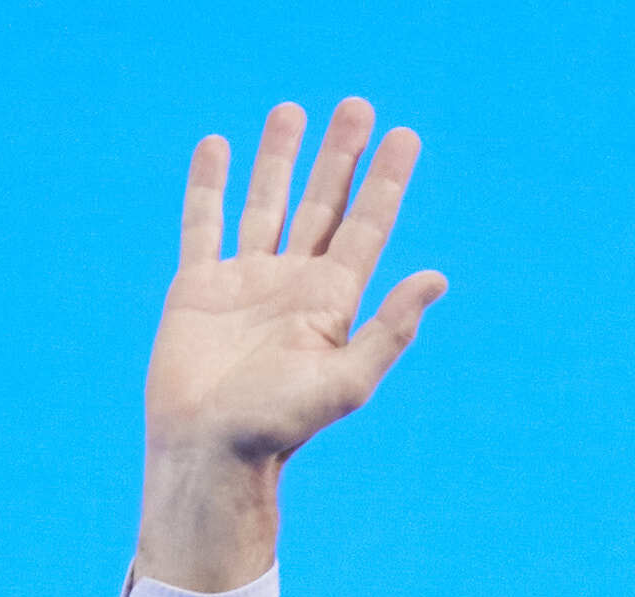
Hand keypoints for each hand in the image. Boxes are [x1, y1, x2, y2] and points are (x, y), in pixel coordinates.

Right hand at [137, 99, 445, 591]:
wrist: (207, 452)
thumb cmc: (276, 428)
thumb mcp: (345, 382)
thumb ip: (389, 331)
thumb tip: (437, 277)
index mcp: (331, 301)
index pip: (366, 225)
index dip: (386, 180)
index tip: (404, 135)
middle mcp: (292, 283)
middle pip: (322, 203)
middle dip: (340, 156)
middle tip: (357, 106)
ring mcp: (244, 281)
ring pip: (265, 203)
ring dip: (279, 158)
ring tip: (290, 110)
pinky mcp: (197, 287)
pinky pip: (203, 223)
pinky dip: (209, 185)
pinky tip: (217, 148)